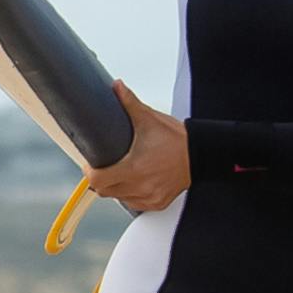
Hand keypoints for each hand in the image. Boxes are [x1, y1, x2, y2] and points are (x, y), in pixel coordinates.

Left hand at [86, 84, 190, 213]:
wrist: (203, 153)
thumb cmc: (179, 140)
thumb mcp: (150, 119)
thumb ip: (129, 103)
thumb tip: (117, 87)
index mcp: (134, 168)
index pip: (98, 180)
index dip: (90, 173)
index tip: (91, 165)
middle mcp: (141, 186)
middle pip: (105, 191)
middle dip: (101, 179)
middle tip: (104, 166)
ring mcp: (150, 197)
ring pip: (119, 198)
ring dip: (116, 188)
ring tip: (121, 172)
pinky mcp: (158, 203)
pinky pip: (135, 204)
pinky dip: (131, 195)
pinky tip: (135, 182)